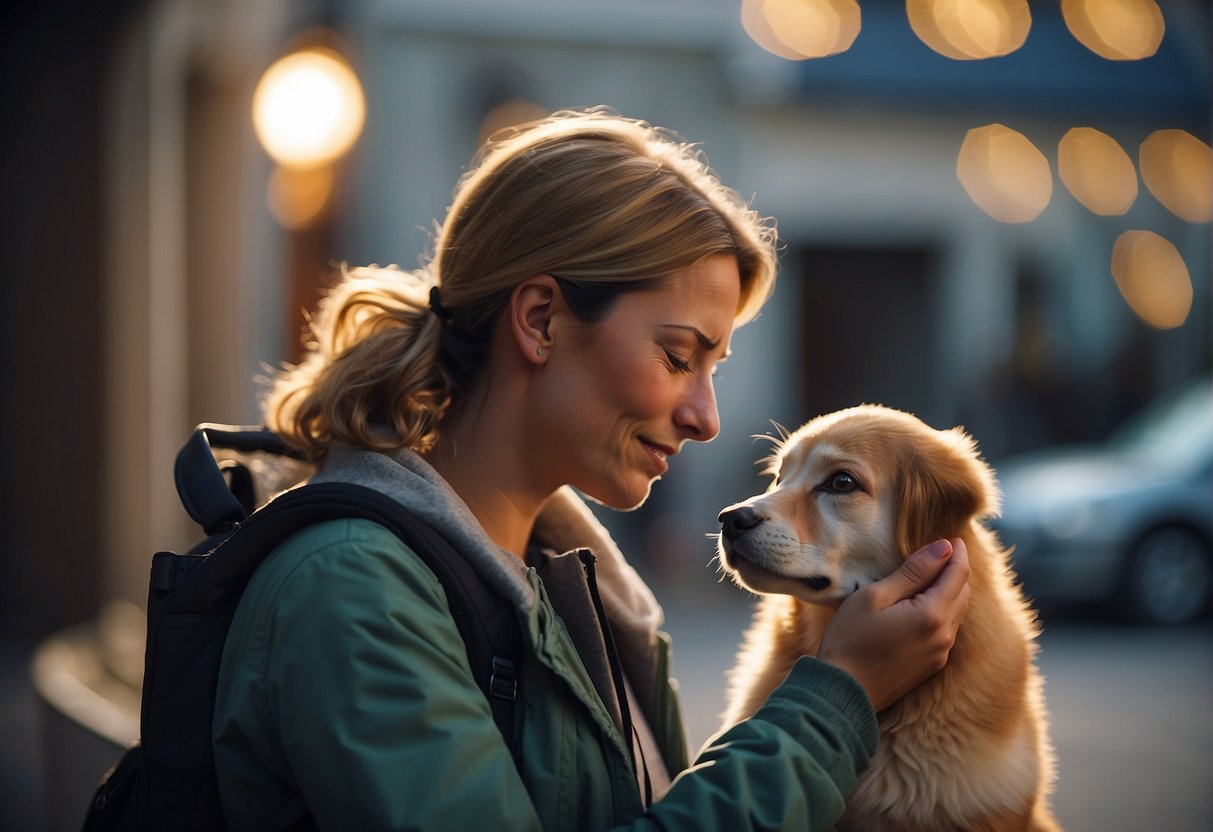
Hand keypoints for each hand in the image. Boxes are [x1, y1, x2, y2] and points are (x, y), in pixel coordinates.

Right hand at [817, 538, 970, 711]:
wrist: (843, 691)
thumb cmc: (851, 639)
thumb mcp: (875, 597)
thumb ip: (913, 572)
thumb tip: (943, 548)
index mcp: (932, 615)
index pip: (958, 574)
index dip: (956, 553)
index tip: (951, 538)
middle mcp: (944, 635)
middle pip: (963, 593)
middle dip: (955, 570)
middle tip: (940, 553)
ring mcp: (940, 653)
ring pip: (957, 613)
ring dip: (950, 591)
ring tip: (930, 575)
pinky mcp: (932, 665)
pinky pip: (947, 630)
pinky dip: (942, 611)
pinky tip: (922, 605)